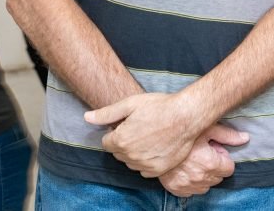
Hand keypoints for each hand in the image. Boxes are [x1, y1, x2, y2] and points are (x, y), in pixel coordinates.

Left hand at [85, 92, 245, 177]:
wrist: (186, 116)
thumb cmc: (160, 106)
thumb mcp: (131, 104)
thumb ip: (107, 114)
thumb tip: (87, 118)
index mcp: (121, 140)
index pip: (106, 143)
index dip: (114, 132)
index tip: (126, 124)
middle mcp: (131, 155)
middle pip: (118, 153)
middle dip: (123, 142)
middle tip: (138, 128)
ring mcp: (145, 164)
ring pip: (130, 162)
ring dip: (134, 152)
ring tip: (148, 136)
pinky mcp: (158, 170)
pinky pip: (144, 170)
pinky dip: (146, 161)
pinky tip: (154, 147)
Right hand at [158, 124, 246, 196]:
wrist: (156, 138)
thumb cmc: (183, 130)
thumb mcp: (208, 128)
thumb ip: (228, 135)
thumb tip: (245, 138)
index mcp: (210, 163)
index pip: (229, 168)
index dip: (222, 157)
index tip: (214, 149)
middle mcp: (200, 178)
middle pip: (218, 177)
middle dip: (214, 165)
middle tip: (203, 152)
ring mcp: (187, 185)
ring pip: (206, 186)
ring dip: (204, 175)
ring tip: (194, 160)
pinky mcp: (176, 189)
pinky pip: (192, 191)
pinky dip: (192, 182)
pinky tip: (186, 169)